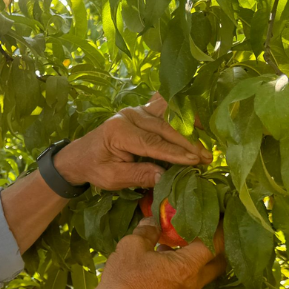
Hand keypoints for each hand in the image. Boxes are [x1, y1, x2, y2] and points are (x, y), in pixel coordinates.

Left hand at [52, 93, 211, 189]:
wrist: (81, 155)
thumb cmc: (96, 168)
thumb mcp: (112, 178)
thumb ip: (137, 175)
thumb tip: (164, 176)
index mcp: (119, 130)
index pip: (152, 143)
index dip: (174, 153)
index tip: (194, 161)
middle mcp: (129, 115)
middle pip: (164, 130)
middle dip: (187, 145)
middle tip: (207, 158)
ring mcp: (137, 110)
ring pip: (168, 119)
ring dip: (188, 132)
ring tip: (206, 145)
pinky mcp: (143, 111)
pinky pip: (165, 110)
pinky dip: (182, 115)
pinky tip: (198, 119)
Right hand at [85, 218, 226, 288]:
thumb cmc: (124, 280)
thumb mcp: (132, 245)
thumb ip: (148, 230)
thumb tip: (154, 221)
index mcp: (187, 266)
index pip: (215, 244)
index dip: (218, 229)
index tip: (215, 218)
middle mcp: (193, 284)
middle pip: (217, 263)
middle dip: (214, 247)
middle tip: (201, 233)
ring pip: (202, 275)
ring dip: (195, 261)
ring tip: (174, 248)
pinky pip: (188, 286)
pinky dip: (184, 274)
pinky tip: (162, 268)